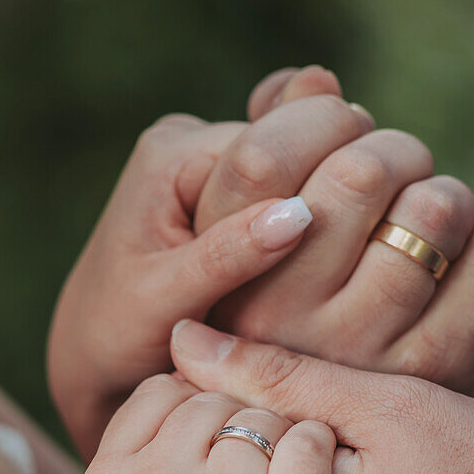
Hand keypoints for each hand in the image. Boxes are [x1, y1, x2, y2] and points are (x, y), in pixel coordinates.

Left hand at [47, 108, 356, 459]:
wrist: (97, 348)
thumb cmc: (118, 334)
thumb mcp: (167, 303)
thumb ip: (227, 256)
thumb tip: (300, 216)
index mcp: (172, 157)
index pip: (272, 139)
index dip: (333, 167)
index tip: (375, 223)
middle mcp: (195, 142)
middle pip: (302, 124)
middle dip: (345, 168)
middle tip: (376, 237)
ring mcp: (219, 158)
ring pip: (314, 144)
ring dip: (346, 183)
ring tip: (368, 243)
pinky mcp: (239, 185)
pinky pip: (306, 172)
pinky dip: (335, 197)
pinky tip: (354, 234)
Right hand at [79, 373, 351, 473]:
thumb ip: (146, 457)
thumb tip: (186, 351)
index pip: (161, 390)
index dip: (199, 414)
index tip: (216, 461)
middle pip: (215, 398)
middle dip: (242, 429)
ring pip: (266, 416)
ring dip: (284, 445)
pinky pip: (312, 441)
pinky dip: (322, 458)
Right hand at [195, 66, 473, 407]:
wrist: (379, 437)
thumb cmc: (315, 311)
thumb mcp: (264, 246)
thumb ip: (272, 151)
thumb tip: (311, 81)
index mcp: (230, 282)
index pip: (259, 155)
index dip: (320, 119)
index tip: (342, 134)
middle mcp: (285, 323)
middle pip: (360, 171)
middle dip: (396, 152)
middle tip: (400, 177)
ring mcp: (367, 349)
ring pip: (436, 206)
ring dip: (448, 198)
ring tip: (433, 227)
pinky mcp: (444, 364)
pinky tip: (471, 263)